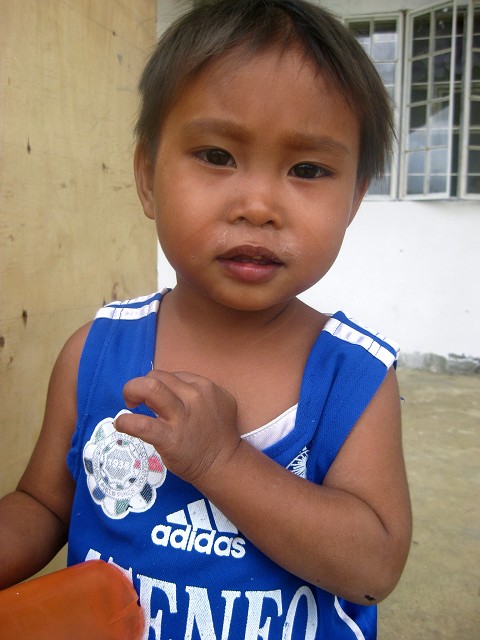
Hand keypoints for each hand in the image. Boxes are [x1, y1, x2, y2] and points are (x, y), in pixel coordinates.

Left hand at [114, 370, 239, 486]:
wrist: (224, 463)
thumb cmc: (217, 434)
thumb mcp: (216, 402)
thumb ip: (194, 392)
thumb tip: (164, 390)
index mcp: (204, 386)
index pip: (171, 375)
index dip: (158, 384)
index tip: (154, 398)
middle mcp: (194, 396)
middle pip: (157, 377)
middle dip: (139, 384)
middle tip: (135, 398)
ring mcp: (182, 417)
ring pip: (150, 388)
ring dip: (132, 391)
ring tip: (129, 404)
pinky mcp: (170, 438)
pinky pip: (142, 424)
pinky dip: (126, 422)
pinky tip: (121, 424)